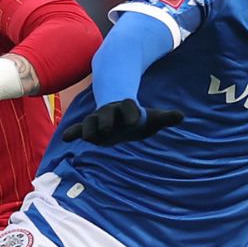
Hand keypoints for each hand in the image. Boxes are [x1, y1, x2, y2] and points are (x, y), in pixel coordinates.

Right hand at [60, 98, 183, 145]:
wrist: (118, 115)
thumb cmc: (138, 118)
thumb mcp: (152, 118)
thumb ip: (165, 117)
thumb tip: (181, 116)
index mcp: (127, 108)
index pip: (129, 107)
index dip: (131, 112)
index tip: (134, 120)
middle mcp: (111, 112)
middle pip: (107, 114)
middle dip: (106, 120)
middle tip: (107, 128)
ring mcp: (98, 120)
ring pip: (91, 122)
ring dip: (89, 129)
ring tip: (89, 136)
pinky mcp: (90, 129)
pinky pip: (78, 129)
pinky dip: (73, 133)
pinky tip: (66, 139)